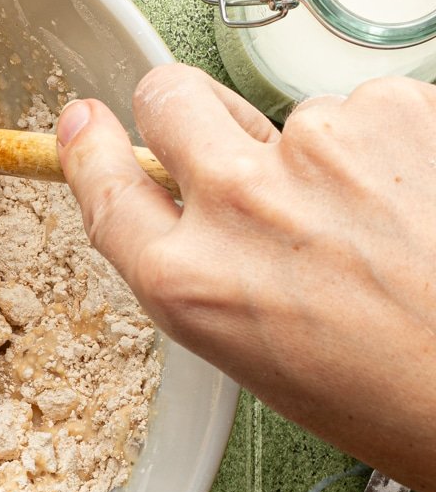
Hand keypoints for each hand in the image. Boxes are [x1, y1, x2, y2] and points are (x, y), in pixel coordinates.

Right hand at [57, 68, 435, 491]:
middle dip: (188, 109)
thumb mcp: (255, 352)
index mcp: (190, 281)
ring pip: (293, 114)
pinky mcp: (394, 108)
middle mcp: (239, 203)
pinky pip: (371, 109)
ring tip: (377, 225)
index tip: (87, 123)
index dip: (93, 148)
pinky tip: (415, 204)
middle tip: (236, 144)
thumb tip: (191, 202)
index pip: (106, 185)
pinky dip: (392, 147)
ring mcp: (317, 146)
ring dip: (323, 152)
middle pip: (170, 97)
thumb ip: (205, 269)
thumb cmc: (387, 394)